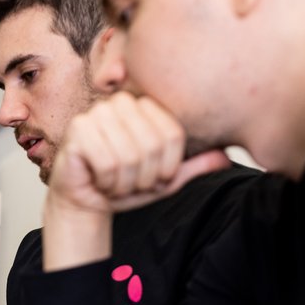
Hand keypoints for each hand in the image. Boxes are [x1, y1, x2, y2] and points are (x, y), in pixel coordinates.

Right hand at [43, 92, 229, 270]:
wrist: (88, 201)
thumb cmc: (126, 185)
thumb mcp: (166, 179)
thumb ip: (194, 166)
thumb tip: (226, 157)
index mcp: (146, 107)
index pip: (172, 135)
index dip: (167, 168)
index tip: (153, 177)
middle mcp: (122, 103)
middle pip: (152, 145)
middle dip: (144, 177)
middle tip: (130, 183)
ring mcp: (97, 112)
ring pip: (129, 156)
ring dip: (124, 183)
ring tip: (114, 182)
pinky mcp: (78, 129)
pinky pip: (107, 162)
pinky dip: (107, 182)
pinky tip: (99, 180)